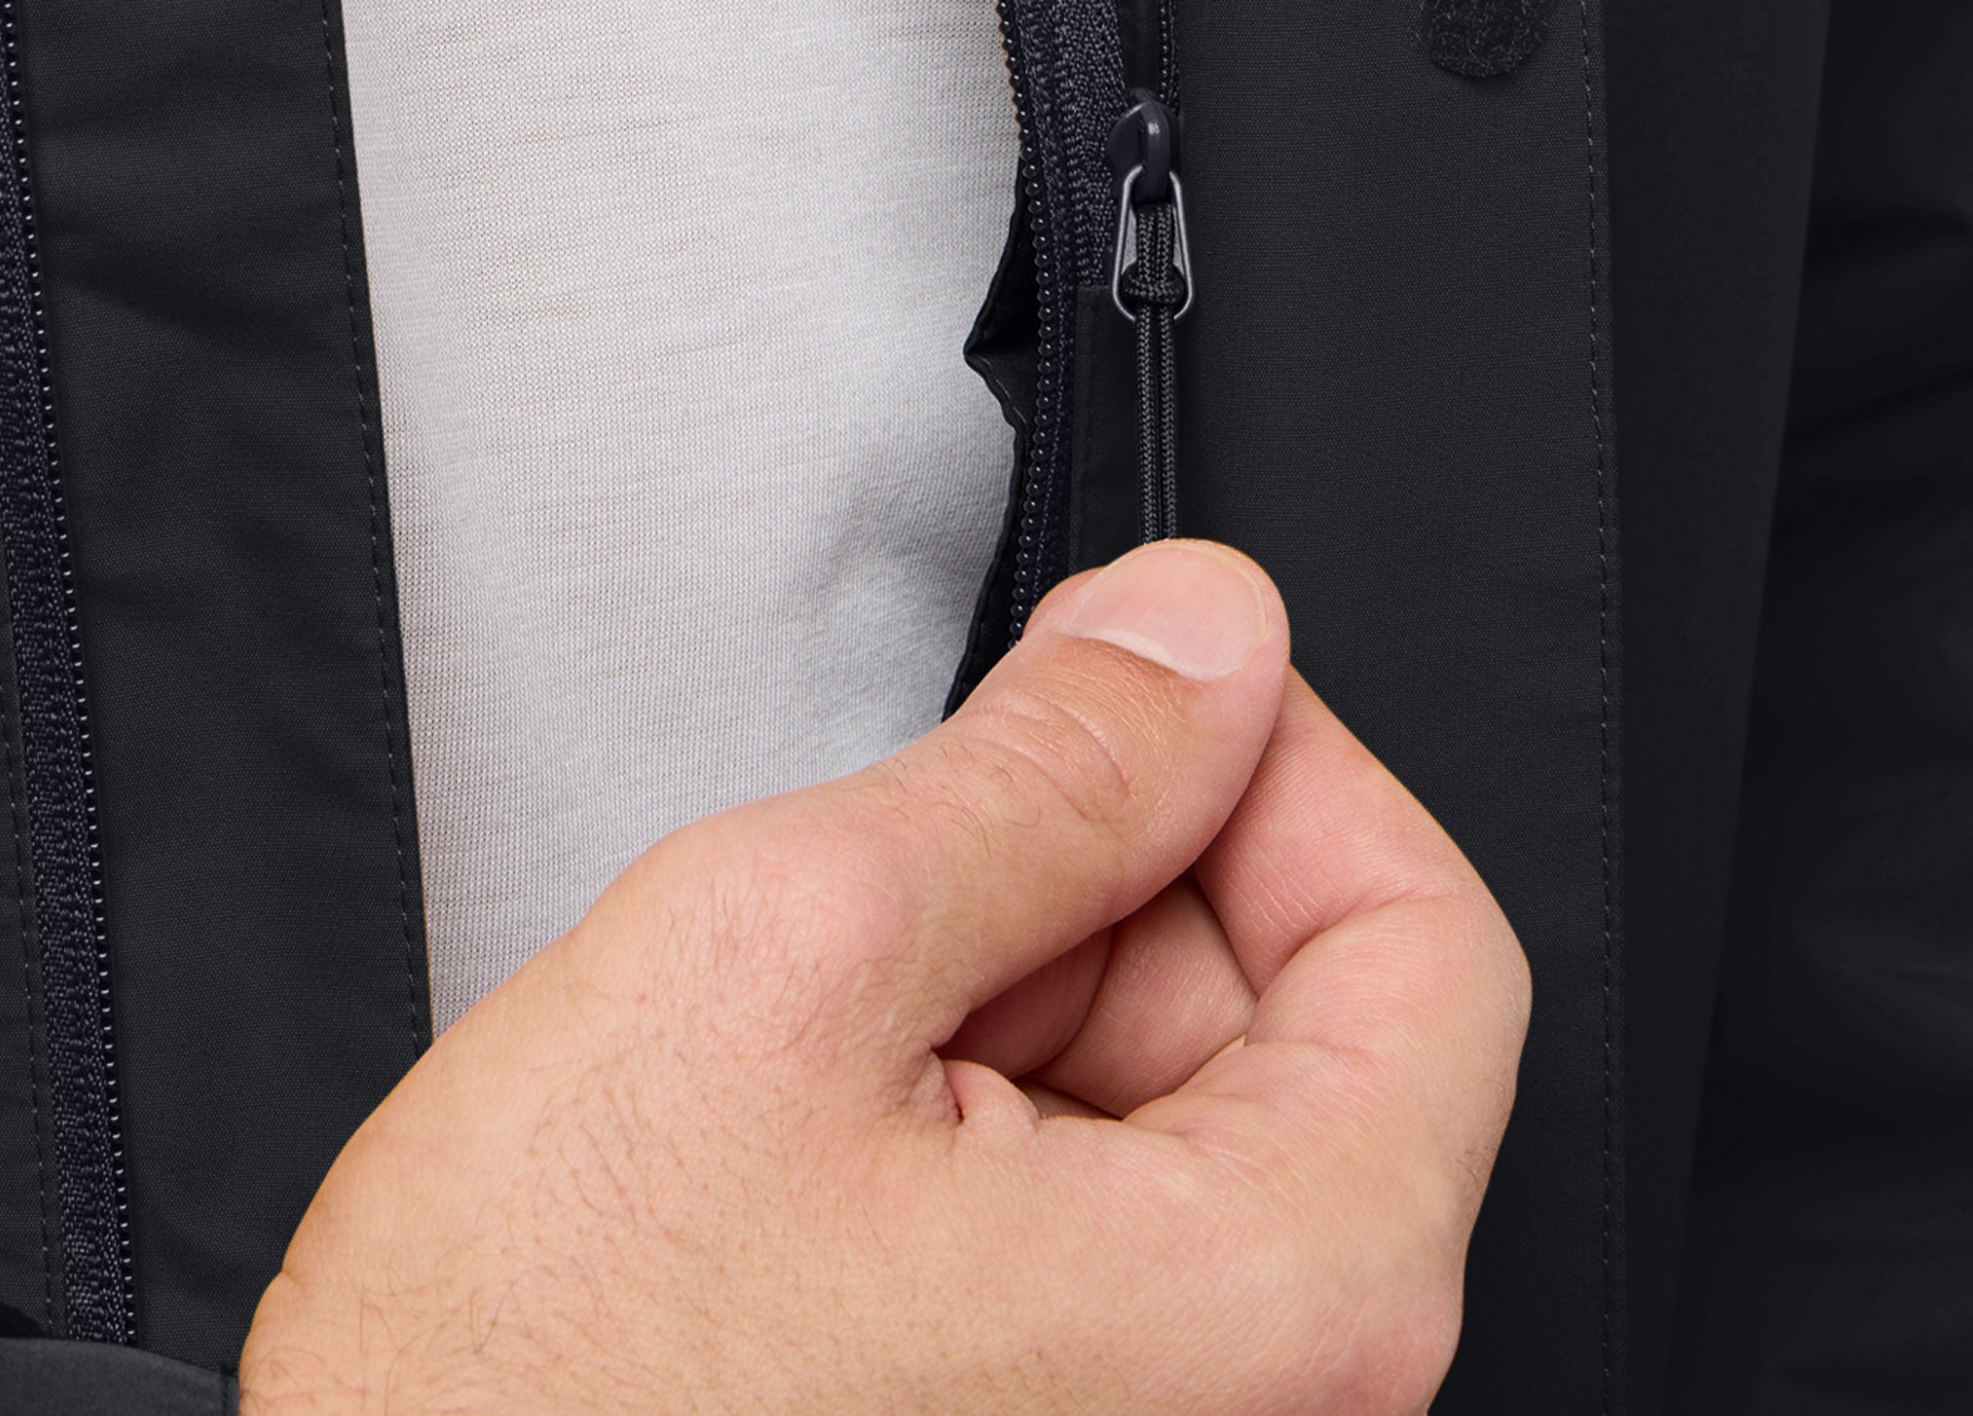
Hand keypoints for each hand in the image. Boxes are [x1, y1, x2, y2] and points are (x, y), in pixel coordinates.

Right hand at [239, 539, 1529, 1415]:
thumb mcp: (790, 961)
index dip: (1270, 760)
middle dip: (1092, 884)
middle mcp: (1265, 1396)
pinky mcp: (1048, 1412)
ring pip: (1166, 1081)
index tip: (1129, 690)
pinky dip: (957, 1090)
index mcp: (1282, 1295)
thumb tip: (1198, 635)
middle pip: (1290, 1004)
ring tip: (810, 1048)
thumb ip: (1046, 768)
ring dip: (998, 988)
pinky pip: (1080, 1185)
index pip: (1430, 936)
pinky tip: (808, 1128)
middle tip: (889, 885)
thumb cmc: (542, 1378)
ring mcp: (1156, 1411)